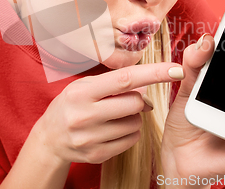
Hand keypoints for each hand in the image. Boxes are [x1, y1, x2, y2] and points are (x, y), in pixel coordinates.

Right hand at [31, 62, 184, 165]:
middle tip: (132, 99)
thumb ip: (113, 82)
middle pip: (135, 103)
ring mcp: (91, 137)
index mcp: (82, 92)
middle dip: (140, 100)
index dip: (154, 73)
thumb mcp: (84, 86)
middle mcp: (85, 115)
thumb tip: (146, 84)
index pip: (125, 79)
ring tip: (117, 115)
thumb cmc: (70, 105)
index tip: (175, 69)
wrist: (49, 139)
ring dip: (134, 117)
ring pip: (135, 123)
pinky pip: (131, 140)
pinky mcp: (97, 154)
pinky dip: (131, 132)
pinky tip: (116, 128)